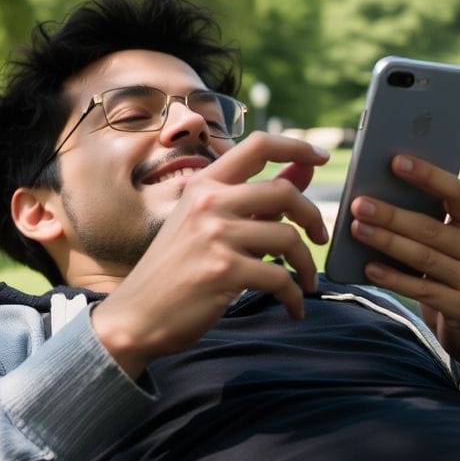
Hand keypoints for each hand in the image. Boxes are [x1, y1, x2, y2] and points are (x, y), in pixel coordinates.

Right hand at [94, 132, 330, 377]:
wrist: (138, 315)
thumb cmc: (176, 270)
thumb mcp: (207, 223)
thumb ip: (255, 198)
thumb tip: (305, 168)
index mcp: (203, 185)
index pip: (257, 145)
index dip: (297, 146)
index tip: (322, 157)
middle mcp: (208, 203)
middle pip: (284, 192)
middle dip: (313, 217)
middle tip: (319, 238)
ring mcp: (215, 237)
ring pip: (288, 238)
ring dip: (306, 264)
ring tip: (305, 282)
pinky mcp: (224, 272)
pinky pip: (280, 278)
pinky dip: (295, 296)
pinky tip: (294, 307)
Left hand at [347, 155, 459, 420]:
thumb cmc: (455, 276)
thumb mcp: (455, 246)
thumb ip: (433, 223)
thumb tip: (379, 194)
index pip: (456, 192)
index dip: (426, 175)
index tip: (395, 160)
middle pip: (430, 227)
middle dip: (391, 214)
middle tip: (358, 203)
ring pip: (422, 257)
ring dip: (386, 242)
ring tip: (356, 229)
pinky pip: (421, 289)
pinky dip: (392, 277)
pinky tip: (368, 267)